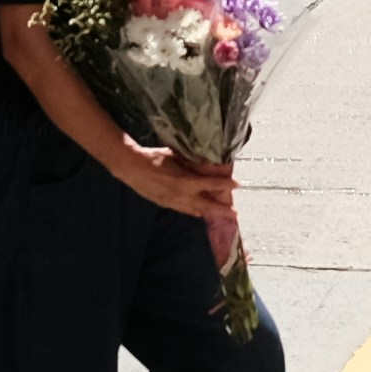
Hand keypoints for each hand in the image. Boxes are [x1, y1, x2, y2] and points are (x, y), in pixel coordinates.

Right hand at [115, 140, 237, 226]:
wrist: (132, 168)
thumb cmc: (155, 158)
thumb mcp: (175, 156)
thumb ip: (191, 162)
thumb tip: (204, 162)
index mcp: (186, 182)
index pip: (211, 184)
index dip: (225, 185)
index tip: (237, 184)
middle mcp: (182, 195)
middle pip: (207, 205)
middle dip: (222, 210)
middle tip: (234, 214)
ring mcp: (173, 202)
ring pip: (195, 210)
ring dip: (208, 212)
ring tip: (220, 215)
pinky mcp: (165, 204)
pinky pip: (184, 210)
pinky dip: (193, 211)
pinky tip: (197, 212)